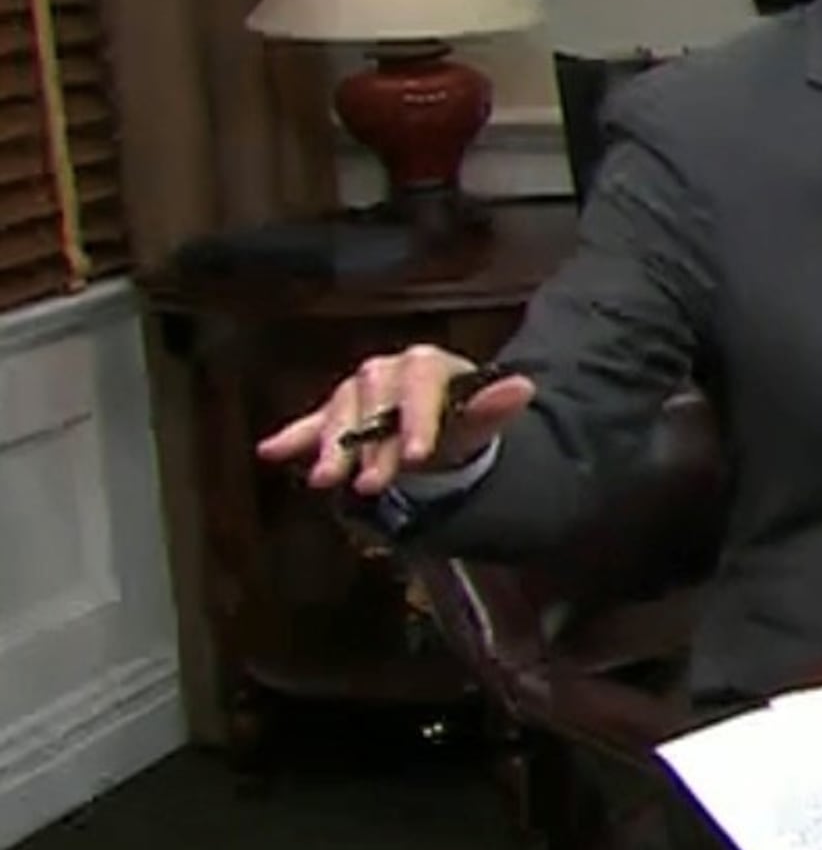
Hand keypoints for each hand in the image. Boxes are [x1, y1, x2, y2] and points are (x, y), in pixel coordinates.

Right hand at [254, 345, 537, 498]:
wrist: (439, 427)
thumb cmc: (460, 421)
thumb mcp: (481, 417)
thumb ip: (494, 406)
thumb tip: (523, 386)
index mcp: (425, 365)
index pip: (419, 386)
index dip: (416, 420)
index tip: (416, 455)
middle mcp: (385, 371)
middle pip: (374, 403)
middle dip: (372, 446)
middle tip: (372, 483)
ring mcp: (357, 391)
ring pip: (340, 413)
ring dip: (330, 447)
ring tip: (323, 479)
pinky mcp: (335, 412)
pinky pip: (311, 422)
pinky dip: (294, 436)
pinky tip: (270, 450)